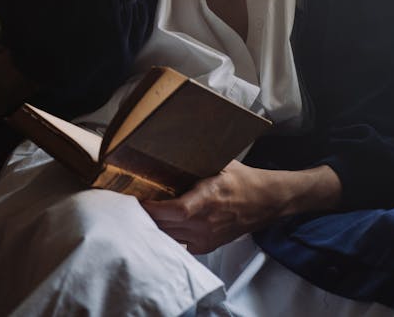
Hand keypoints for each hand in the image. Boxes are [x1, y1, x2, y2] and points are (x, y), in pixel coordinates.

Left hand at [142, 161, 341, 254]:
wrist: (265, 202)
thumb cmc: (242, 180)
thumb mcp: (220, 163)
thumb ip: (196, 161)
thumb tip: (172, 147)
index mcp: (209, 198)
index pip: (176, 209)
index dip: (154, 208)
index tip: (137, 198)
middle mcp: (206, 222)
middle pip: (167, 225)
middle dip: (145, 215)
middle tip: (128, 203)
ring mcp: (206, 237)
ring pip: (170, 236)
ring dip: (154, 226)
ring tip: (140, 214)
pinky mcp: (207, 246)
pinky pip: (179, 245)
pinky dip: (167, 236)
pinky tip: (159, 226)